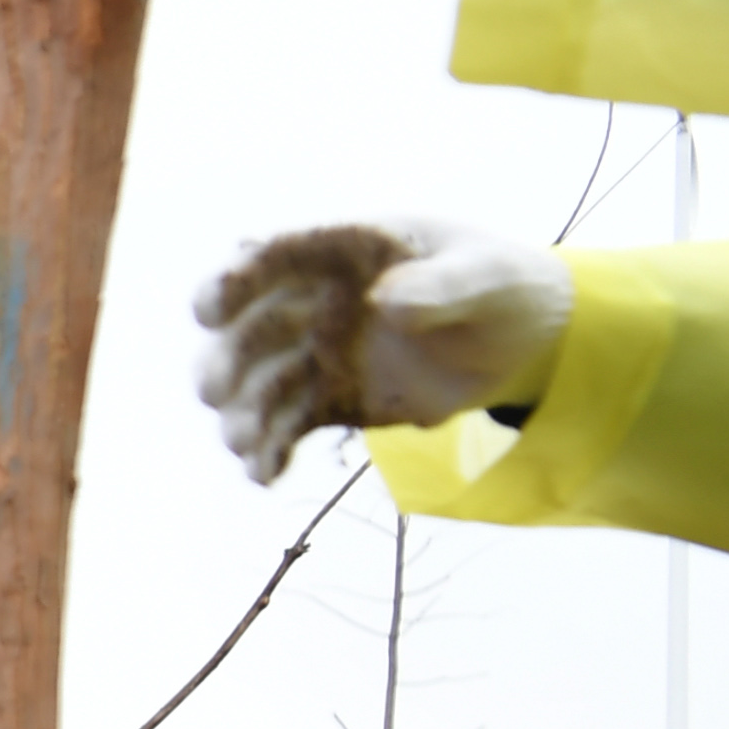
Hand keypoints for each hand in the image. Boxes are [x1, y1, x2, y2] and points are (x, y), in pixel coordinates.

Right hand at [193, 219, 571, 482]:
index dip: (230, 280)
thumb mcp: (486, 276)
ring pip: (253, 387)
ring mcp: (313, 355)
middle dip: (222, 362)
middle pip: (243, 331)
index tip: (209, 310)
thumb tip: (386, 303)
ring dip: (239, 416)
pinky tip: (264, 475)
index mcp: (341, 254)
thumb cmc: (500, 287)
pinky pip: (282, 428)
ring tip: (246, 446)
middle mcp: (311, 303)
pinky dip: (267, 452)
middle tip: (216, 392)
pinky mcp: (324, 402)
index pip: (271, 257)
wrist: (519, 341)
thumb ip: (442, 286)